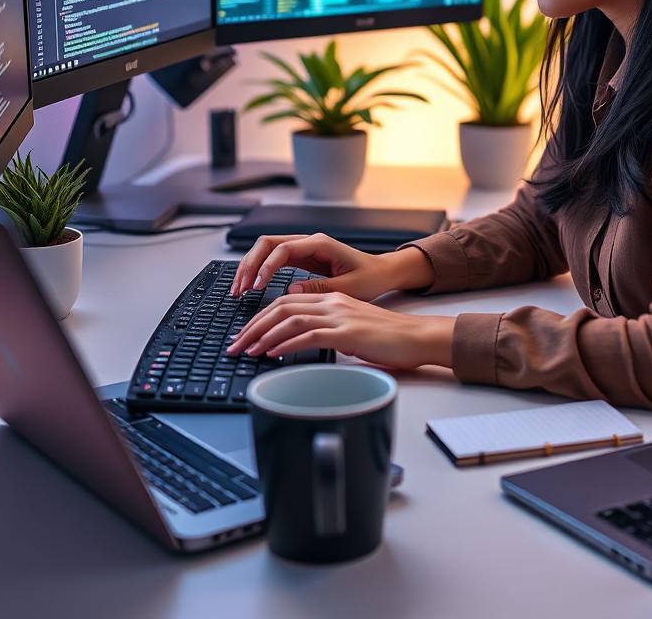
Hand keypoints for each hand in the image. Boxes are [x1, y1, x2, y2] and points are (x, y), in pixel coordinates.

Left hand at [225, 292, 454, 369]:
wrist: (417, 337)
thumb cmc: (388, 338)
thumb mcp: (352, 329)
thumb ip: (327, 329)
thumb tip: (301, 343)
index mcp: (332, 298)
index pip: (286, 301)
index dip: (260, 317)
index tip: (245, 334)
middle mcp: (332, 302)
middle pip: (281, 306)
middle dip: (252, 326)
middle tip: (235, 345)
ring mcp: (339, 315)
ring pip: (290, 318)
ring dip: (262, 336)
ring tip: (246, 351)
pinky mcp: (347, 332)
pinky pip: (308, 334)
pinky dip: (286, 344)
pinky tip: (272, 353)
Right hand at [230, 233, 431, 299]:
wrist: (382, 272)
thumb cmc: (370, 277)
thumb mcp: (349, 288)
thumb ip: (320, 288)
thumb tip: (290, 289)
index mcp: (320, 244)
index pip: (283, 248)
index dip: (266, 266)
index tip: (257, 286)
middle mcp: (309, 242)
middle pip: (267, 243)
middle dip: (249, 264)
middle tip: (239, 289)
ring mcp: (304, 248)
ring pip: (267, 250)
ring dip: (250, 267)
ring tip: (238, 290)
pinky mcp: (302, 258)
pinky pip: (274, 260)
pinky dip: (259, 271)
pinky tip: (251, 287)